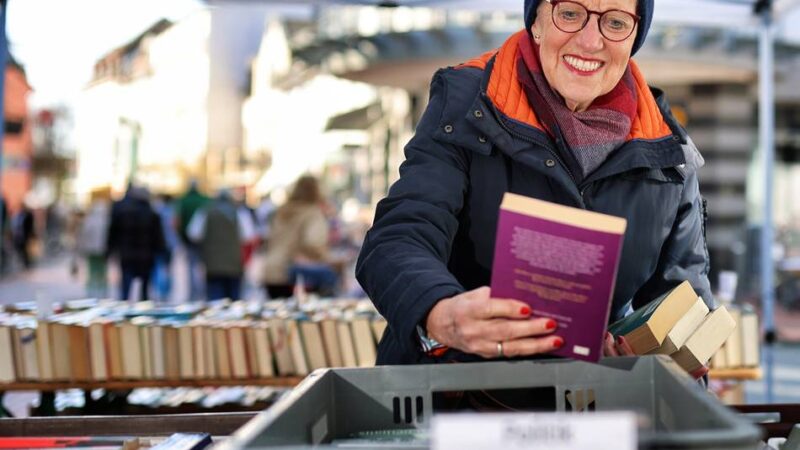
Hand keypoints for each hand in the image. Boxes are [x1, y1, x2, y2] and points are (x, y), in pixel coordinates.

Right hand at [425, 287, 562, 358]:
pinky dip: (528, 350)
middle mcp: (473, 330)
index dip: (510, 309)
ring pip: (511, 347)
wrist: (442, 325)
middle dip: (531, 328)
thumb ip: (495, 295)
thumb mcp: (473, 294)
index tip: (529, 308)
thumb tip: (523, 295)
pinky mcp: (486, 355)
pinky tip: (542, 346)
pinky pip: (510, 353)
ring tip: (554, 340)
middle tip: (550, 324)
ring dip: (536, 344)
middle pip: (505, 330)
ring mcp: (479, 346)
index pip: (490, 309)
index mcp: (468, 310)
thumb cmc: (462, 307)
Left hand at [603, 332, 708, 379]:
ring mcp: (624, 376)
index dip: (625, 350)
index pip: (632, 362)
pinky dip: (606, 355)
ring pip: (610, 363)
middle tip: (609, 334)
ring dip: (607, 350)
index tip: (621, 338)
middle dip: (610, 349)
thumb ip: (692, 373)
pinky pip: (609, 365)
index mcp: (646, 373)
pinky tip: (606, 344)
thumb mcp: (681, 379)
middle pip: (616, 362)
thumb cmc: (672, 386)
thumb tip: (705, 367)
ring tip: (606, 336)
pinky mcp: (620, 375)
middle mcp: (633, 376)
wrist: (665, 402)